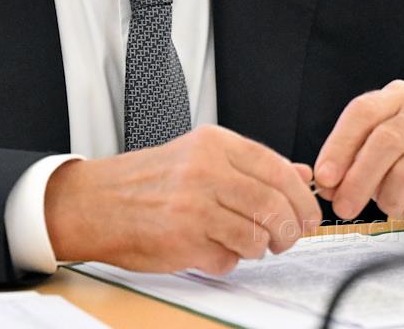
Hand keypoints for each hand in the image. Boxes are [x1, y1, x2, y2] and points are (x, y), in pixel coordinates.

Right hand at [44, 125, 322, 274]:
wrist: (97, 202)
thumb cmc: (147, 181)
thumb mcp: (200, 156)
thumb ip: (252, 166)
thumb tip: (302, 175)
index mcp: (213, 144)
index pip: (278, 169)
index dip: (301, 198)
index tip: (307, 215)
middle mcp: (205, 170)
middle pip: (274, 205)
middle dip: (289, 230)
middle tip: (287, 238)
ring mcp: (194, 205)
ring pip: (256, 236)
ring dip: (258, 248)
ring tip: (244, 243)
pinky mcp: (183, 239)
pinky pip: (228, 258)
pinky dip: (227, 260)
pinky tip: (211, 248)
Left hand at [312, 80, 403, 226]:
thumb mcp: (377, 152)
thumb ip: (350, 163)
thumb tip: (326, 185)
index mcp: (397, 96)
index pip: (362, 112)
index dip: (339, 146)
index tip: (324, 179)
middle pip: (385, 142)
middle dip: (357, 180)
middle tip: (343, 208)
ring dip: (389, 201)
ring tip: (391, 206)